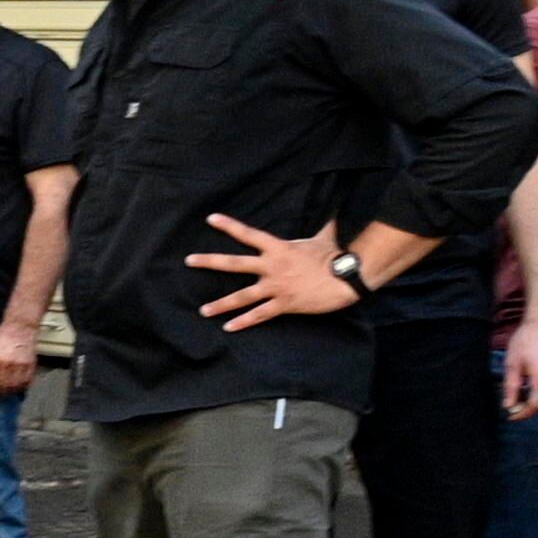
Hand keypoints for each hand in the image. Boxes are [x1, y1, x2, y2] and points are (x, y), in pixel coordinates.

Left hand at [0, 318, 38, 397]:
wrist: (20, 327)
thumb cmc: (3, 337)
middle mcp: (6, 364)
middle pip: (3, 387)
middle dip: (0, 394)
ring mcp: (20, 365)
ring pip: (15, 387)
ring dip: (11, 392)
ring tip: (9, 392)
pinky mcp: (30, 365)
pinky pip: (27, 382)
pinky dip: (22, 387)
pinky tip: (19, 387)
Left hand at [188, 213, 361, 329]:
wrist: (348, 278)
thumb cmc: (336, 256)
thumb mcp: (325, 236)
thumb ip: (323, 225)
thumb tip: (336, 210)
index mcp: (279, 248)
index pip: (249, 234)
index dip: (229, 226)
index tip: (210, 218)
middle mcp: (272, 267)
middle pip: (234, 263)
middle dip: (209, 262)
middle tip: (189, 261)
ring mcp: (276, 287)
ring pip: (242, 296)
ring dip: (221, 304)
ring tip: (203, 310)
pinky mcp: (284, 304)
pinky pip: (260, 315)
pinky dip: (243, 322)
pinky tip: (228, 327)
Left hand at [501, 316, 537, 418]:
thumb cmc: (527, 339)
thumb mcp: (513, 363)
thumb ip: (511, 387)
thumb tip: (508, 405)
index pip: (536, 405)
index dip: (523, 414)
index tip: (512, 416)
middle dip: (530, 407)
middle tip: (514, 405)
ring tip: (522, 393)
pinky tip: (534, 382)